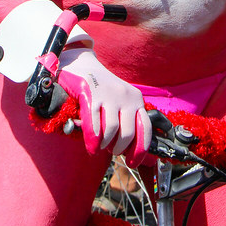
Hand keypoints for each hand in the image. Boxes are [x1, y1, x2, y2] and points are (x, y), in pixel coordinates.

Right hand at [57, 47, 151, 165]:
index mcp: (136, 99)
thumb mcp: (118, 100)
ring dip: (104, 145)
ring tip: (99, 148)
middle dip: (118, 149)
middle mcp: (125, 96)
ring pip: (111, 130)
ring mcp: (108, 94)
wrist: (81, 62)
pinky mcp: (90, 92)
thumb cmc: (100, 87)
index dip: (140, 150)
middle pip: (127, 133)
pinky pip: (93, 122)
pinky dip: (92, 139)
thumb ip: (124, 119)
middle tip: (110, 151)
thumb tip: (126, 149)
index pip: (145, 128)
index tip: (133, 163)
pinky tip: (91, 145)